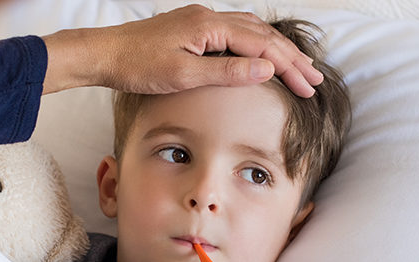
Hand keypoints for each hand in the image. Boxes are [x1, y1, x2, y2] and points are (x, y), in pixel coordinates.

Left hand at [42, 4, 323, 96]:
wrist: (104, 54)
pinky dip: (255, 44)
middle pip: (262, 34)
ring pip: (251, 30)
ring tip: (297, 67)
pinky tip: (260, 54)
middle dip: (291, 58)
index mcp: (210, 26)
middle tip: (314, 80)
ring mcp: (200, 21)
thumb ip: (228, 72)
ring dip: (276, 49)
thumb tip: (267, 68)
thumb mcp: (184, 76)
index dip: (289, 66)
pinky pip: (234, 31)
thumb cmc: (138, 67)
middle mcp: (209, 17)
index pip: (262, 45)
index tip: (308, 87)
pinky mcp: (192, 28)